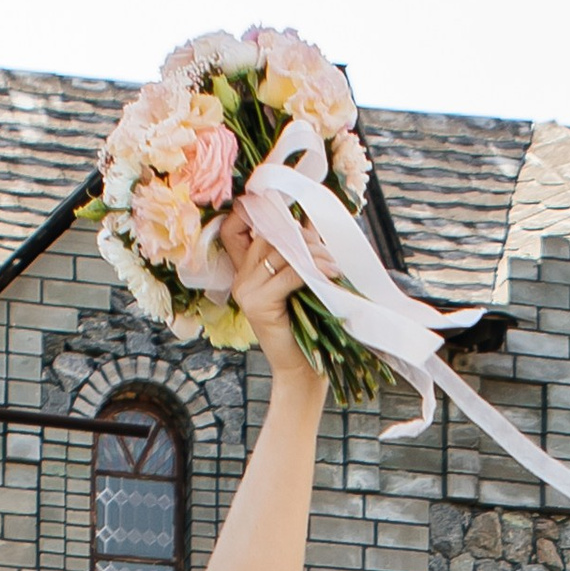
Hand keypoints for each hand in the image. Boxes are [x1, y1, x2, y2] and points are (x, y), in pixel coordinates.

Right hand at [219, 204, 317, 389]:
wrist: (302, 371)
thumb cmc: (305, 328)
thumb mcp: (298, 283)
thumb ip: (297, 253)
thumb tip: (309, 218)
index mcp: (245, 271)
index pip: (234, 227)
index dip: (252, 209)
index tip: (281, 199)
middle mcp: (240, 278)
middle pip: (268, 234)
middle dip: (302, 235)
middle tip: (328, 247)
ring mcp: (246, 291)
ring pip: (280, 251)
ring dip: (313, 252)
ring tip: (335, 263)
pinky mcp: (258, 304)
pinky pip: (289, 273)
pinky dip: (313, 270)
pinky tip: (331, 274)